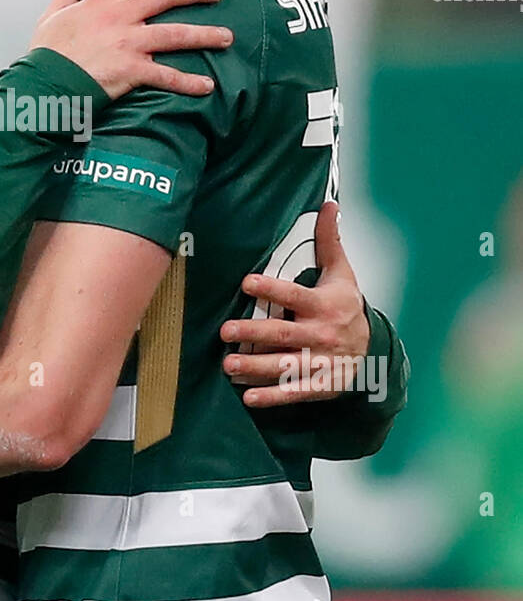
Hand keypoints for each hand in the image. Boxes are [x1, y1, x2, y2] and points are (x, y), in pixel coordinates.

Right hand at [30, 0, 231, 99]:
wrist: (43, 85)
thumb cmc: (46, 54)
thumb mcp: (51, 15)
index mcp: (101, 0)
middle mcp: (119, 17)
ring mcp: (128, 43)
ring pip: (175, 34)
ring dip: (205, 34)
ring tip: (227, 37)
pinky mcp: (132, 71)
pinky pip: (167, 76)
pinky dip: (189, 82)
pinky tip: (207, 86)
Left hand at [220, 201, 370, 407]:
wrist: (374, 349)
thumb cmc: (347, 306)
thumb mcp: (341, 273)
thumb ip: (329, 241)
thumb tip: (328, 204)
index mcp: (324, 305)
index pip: (294, 295)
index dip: (272, 289)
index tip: (247, 283)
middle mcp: (321, 334)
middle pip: (284, 334)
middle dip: (254, 333)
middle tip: (225, 331)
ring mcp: (321, 363)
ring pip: (285, 365)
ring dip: (256, 367)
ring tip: (228, 365)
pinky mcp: (320, 386)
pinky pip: (294, 392)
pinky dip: (272, 396)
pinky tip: (249, 396)